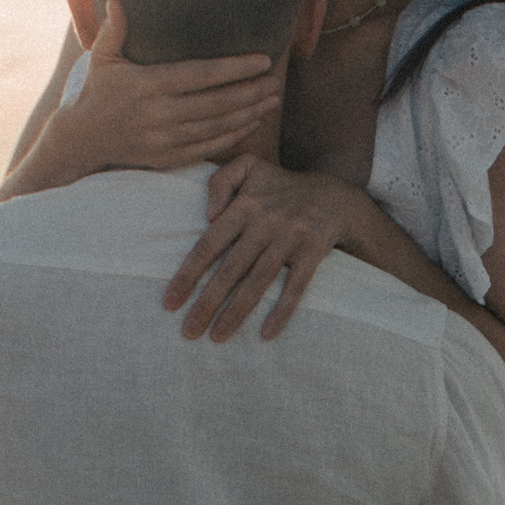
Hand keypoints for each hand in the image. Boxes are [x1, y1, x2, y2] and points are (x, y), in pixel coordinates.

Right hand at [45, 0, 280, 182]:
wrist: (82, 140)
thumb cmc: (97, 92)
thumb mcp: (102, 58)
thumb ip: (113, 30)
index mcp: (147, 85)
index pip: (201, 75)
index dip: (235, 68)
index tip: (262, 60)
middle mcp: (158, 114)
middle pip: (217, 102)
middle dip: (251, 92)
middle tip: (277, 82)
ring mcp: (163, 139)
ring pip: (217, 126)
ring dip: (249, 114)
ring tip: (272, 100)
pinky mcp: (166, 158)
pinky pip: (207, 147)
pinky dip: (232, 136)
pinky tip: (251, 123)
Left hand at [164, 160, 364, 341]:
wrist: (334, 195)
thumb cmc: (279, 187)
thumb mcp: (248, 167)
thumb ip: (220, 181)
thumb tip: (208, 216)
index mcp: (244, 206)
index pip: (209, 244)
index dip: (188, 275)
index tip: (170, 303)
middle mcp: (265, 223)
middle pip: (230, 269)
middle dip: (207, 303)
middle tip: (189, 332)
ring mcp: (290, 238)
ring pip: (258, 281)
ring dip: (237, 312)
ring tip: (217, 337)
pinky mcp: (313, 252)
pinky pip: (296, 286)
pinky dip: (283, 310)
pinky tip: (267, 334)